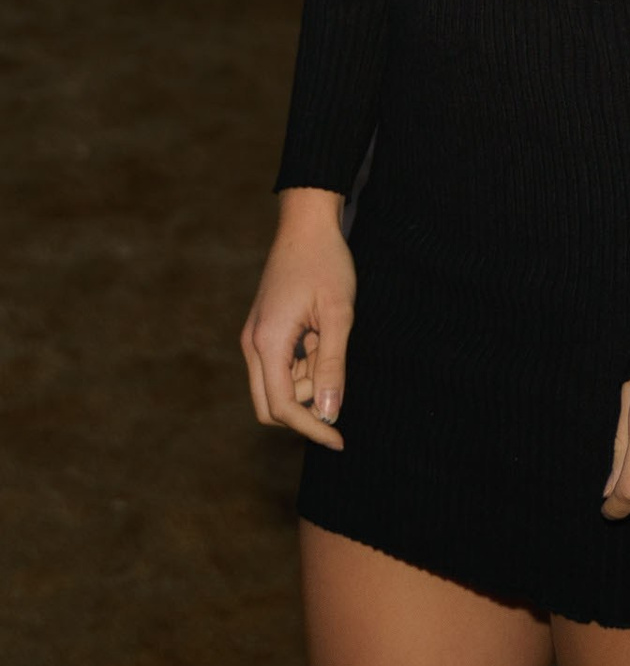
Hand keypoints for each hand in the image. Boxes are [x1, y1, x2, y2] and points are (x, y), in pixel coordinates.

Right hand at [241, 189, 354, 449]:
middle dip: (307, 405)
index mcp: (267, 344)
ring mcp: (256, 338)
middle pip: (272, 406)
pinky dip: (305, 363)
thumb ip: (333, 365)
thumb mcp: (337, 314)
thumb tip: (330, 414)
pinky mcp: (264, 331)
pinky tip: (321, 332)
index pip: (282, 407)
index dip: (311, 429)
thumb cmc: (325, 264)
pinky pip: (282, 366)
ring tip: (330, 335)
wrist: (306, 224)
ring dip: (309, 378)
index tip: (339, 440)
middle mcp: (253, 346)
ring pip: (280, 386)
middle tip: (338, 375)